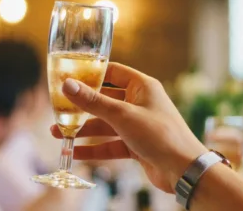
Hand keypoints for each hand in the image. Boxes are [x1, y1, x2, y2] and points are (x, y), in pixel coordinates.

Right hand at [50, 62, 205, 193]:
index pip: (113, 72)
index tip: (69, 76)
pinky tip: (75, 152)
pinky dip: (94, 148)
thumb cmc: (160, 135)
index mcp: (142, 86)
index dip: (91, 74)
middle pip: (105, 99)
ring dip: (83, 129)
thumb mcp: (122, 115)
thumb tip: (68, 85)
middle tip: (58, 109)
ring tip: (58, 134)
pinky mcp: (137, 145)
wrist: (184, 170)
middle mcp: (140, 102)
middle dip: (82, 107)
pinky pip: (110, 143)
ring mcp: (138, 124)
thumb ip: (94, 102)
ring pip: (105, 124)